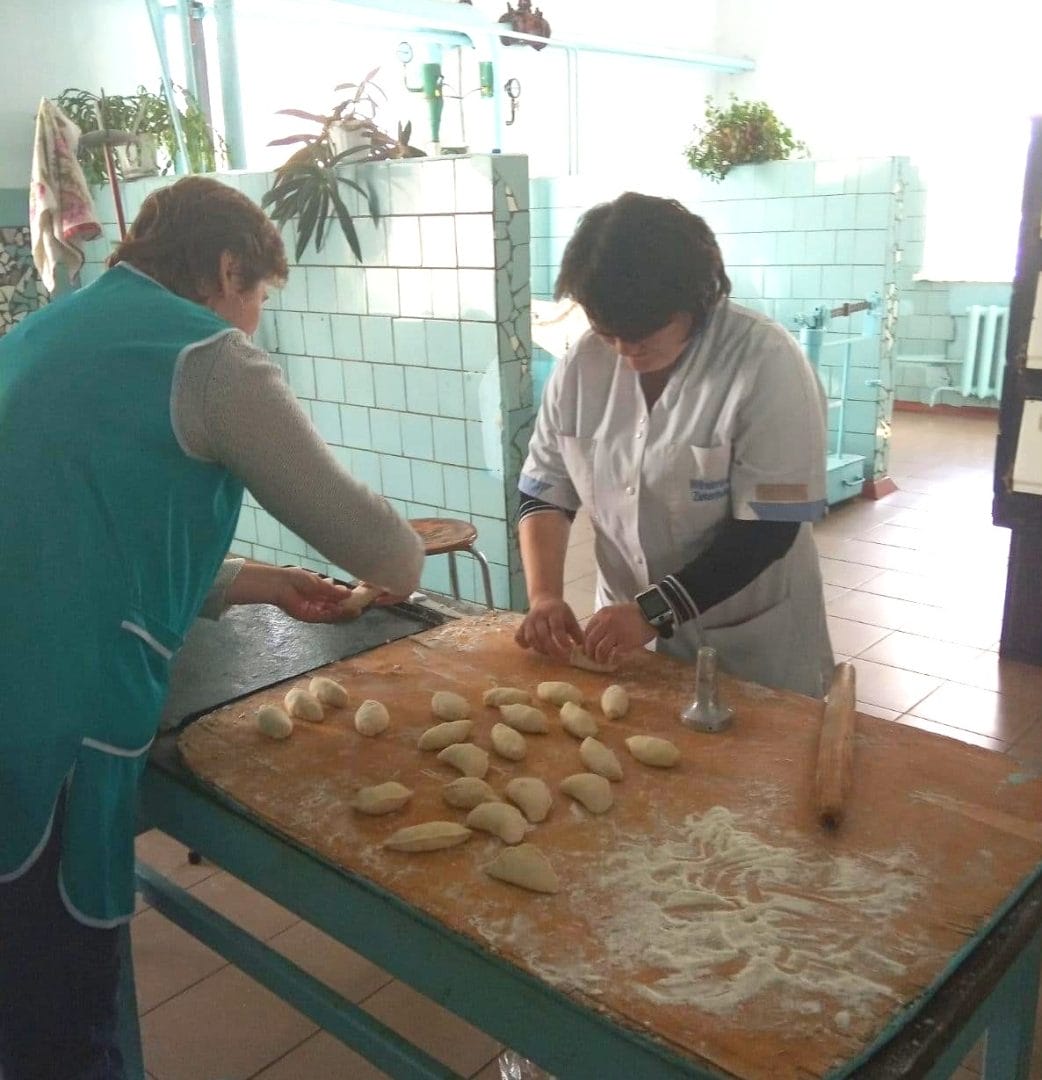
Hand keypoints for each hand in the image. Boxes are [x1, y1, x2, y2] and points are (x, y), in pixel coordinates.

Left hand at [227, 564, 351, 622]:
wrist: (281, 585)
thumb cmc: (297, 579)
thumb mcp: (319, 583)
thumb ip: (333, 590)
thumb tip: (348, 592)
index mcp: (318, 590)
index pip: (334, 596)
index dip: (346, 597)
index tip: (357, 596)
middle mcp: (316, 601)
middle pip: (335, 606)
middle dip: (347, 607)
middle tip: (361, 606)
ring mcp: (313, 610)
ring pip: (332, 613)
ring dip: (344, 613)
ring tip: (357, 610)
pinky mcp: (309, 617)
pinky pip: (325, 618)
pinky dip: (336, 615)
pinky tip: (345, 611)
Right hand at [515, 595, 583, 660]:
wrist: (544, 600)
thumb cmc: (560, 612)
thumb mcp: (570, 618)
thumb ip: (577, 632)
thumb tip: (584, 648)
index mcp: (554, 611)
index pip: (557, 627)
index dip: (562, 640)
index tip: (570, 650)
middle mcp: (539, 615)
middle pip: (543, 635)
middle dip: (552, 649)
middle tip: (562, 658)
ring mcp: (529, 620)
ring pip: (531, 638)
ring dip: (541, 649)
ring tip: (551, 654)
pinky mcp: (522, 625)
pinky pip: (519, 637)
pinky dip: (525, 645)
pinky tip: (533, 648)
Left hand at [582, 602, 656, 664]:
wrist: (651, 614)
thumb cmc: (633, 614)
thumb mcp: (614, 612)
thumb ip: (603, 621)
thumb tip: (594, 637)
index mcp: (602, 614)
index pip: (587, 630)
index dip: (585, 642)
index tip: (588, 648)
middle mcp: (606, 622)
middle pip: (590, 641)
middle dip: (589, 652)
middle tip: (592, 658)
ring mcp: (615, 632)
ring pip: (599, 649)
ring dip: (599, 658)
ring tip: (602, 661)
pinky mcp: (625, 642)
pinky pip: (613, 654)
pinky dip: (611, 660)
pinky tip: (613, 661)